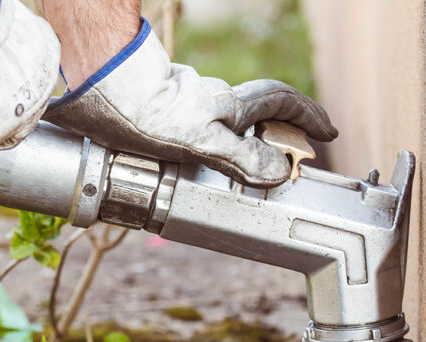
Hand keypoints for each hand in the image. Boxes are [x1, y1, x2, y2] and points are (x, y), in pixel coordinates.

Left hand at [43, 20, 337, 187]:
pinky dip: (211, 140)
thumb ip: (238, 156)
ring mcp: (187, 101)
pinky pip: (198, 125)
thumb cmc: (142, 114)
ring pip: (225, 119)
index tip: (328, 131)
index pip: (280, 104)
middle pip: (256, 109)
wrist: (97, 87)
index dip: (307, 117)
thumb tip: (279, 170)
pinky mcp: (163, 107)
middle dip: (280, 128)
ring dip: (242, 139)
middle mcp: (211, 100)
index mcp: (226, 107)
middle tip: (292, 152)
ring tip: (246, 169)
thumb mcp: (198, 141)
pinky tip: (197, 158)